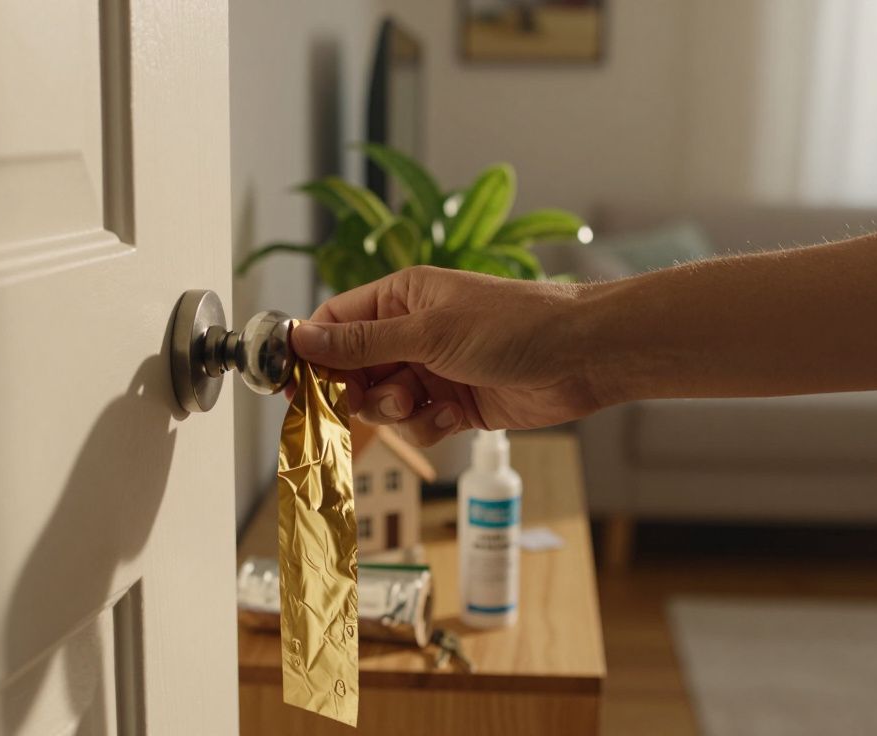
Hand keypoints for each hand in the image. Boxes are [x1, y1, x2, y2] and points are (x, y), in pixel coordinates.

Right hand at [290, 266, 607, 445]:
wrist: (582, 358)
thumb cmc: (515, 324)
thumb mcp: (430, 332)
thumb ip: (362, 343)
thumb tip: (302, 340)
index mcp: (401, 297)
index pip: (336, 324)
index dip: (312, 355)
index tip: (295, 386)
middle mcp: (412, 331)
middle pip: (353, 371)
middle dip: (360, 393)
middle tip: (383, 398)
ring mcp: (433, 369)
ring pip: (383, 403)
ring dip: (399, 412)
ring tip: (428, 403)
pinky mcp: (455, 403)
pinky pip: (418, 423)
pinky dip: (429, 426)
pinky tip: (456, 415)